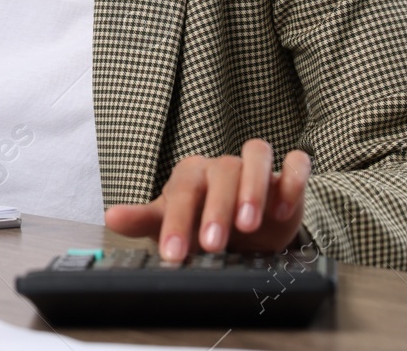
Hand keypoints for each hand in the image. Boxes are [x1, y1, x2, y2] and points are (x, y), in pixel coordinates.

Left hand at [103, 140, 310, 260]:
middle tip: (212, 244)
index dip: (178, 221)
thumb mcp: (172, 223)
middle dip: (216, 209)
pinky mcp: (286, 176)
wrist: (246, 230)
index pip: (183, 190)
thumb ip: (143, 220)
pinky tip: (284, 210)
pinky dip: (292, 180)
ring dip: (253, 187)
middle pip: (221, 172)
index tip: (174, 254)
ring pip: (256, 154)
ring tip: (249, 224)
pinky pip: (295, 163)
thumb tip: (111, 217)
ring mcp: (255, 167)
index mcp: (193, 175)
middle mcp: (223, 166)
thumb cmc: (203, 223)